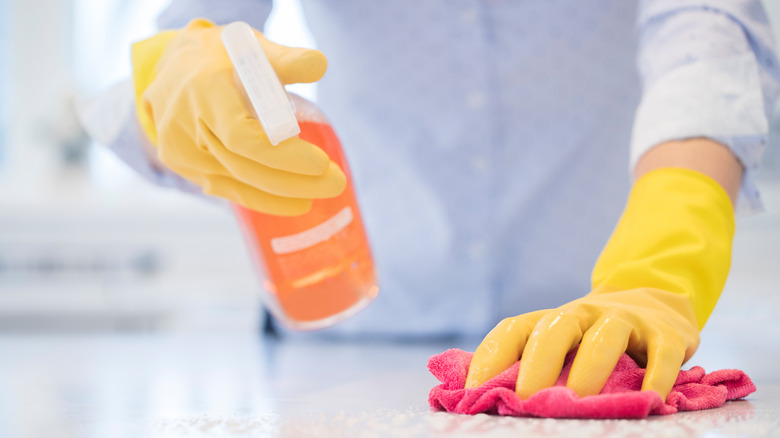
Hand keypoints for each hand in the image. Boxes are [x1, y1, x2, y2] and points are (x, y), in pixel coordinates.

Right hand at [132, 19, 345, 214]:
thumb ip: (285, 58)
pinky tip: (294, 202)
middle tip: (336, 183)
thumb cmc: (218, 56)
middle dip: (294, 180)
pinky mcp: (182, 165)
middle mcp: (186, 123)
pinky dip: (262, 199)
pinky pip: (226, 189)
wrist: (167, 68)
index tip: (321, 163)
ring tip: (323, 191)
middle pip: (244, 165)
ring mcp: (180, 149)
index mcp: (204, 90)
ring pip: (236, 182)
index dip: (282, 155)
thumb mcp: (249, 46)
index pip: (242, 137)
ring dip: (282, 193)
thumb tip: (320, 65)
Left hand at [465, 288, 698, 399]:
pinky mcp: (666, 333)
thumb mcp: (561, 344)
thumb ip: (529, 366)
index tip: (474, 391)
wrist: (654, 299)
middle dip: (538, 364)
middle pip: (555, 329)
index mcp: (551, 320)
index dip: (490, 358)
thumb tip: (480, 400)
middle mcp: (583, 313)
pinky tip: (650, 401)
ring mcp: (626, 319)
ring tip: (579, 400)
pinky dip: (657, 376)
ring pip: (605, 336)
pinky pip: (662, 353)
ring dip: (590, 368)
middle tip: (526, 400)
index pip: (513, 330)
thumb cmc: (593, 337)